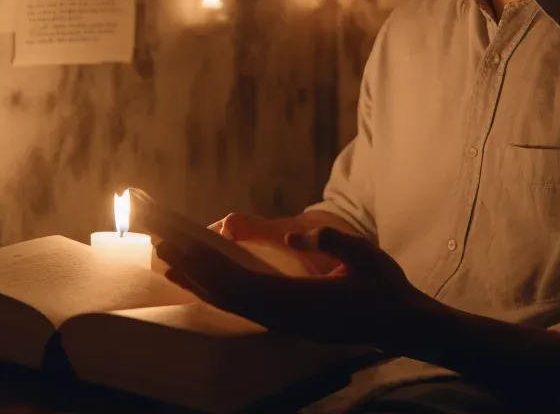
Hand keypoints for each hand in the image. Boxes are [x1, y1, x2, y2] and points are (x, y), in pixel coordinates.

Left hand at [156, 225, 426, 347]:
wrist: (401, 326)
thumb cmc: (385, 288)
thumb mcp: (366, 257)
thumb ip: (332, 244)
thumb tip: (296, 234)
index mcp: (297, 302)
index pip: (238, 283)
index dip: (205, 263)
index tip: (178, 243)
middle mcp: (282, 317)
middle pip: (223, 293)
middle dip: (189, 265)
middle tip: (158, 240)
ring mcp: (282, 323)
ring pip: (228, 302)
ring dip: (196, 278)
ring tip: (167, 256)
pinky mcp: (285, 321)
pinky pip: (240, 305)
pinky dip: (214, 289)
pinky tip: (201, 278)